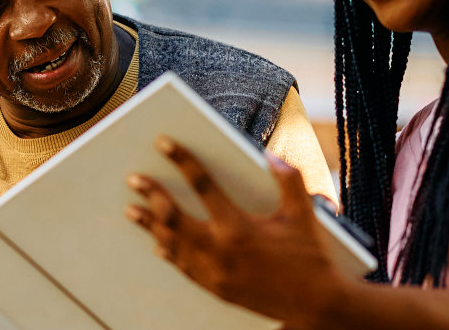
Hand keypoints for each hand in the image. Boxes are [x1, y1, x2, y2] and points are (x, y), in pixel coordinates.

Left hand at [125, 136, 350, 328]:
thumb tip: (271, 156)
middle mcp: (220, 250)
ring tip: (133, 210)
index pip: (202, 185)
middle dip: (152, 196)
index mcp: (238, 227)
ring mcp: (214, 273)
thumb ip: (288, 181)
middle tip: (134, 180)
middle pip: (174, 217)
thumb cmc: (311, 258)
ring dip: (151, 226)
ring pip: (173, 244)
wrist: (316, 305)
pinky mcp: (216, 289)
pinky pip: (184, 268)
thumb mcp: (304, 214)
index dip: (181, 160)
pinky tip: (159, 244)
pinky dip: (170, 253)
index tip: (163, 143)